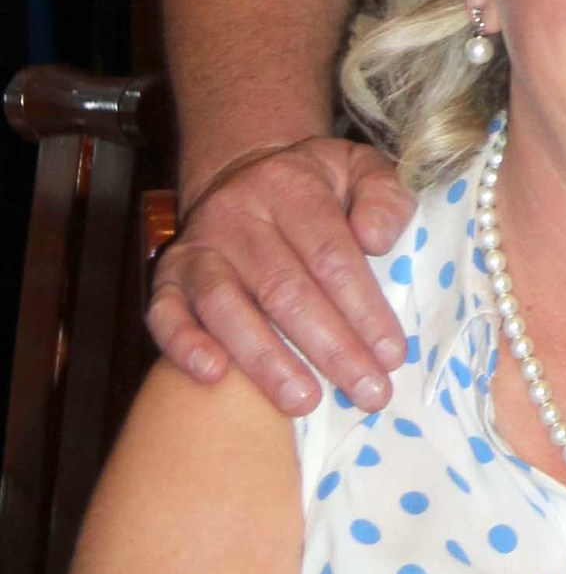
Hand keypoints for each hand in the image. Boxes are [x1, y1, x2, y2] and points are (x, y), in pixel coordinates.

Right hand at [148, 137, 413, 415]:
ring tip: (305, 401)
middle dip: (331, 348)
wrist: (242, 172)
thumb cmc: (316, 188)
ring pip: (226, 306)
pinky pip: (164, 312)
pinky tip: (214, 376)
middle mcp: (237, 215)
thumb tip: (377, 239)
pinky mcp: (167, 276)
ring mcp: (197, 247)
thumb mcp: (360, 172)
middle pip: (285, 289)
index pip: (331, 255)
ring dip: (266, 360)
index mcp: (292, 188)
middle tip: (368, 392)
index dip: (364, 308)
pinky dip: (184, 344)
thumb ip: (384, 198)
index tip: (393, 355)